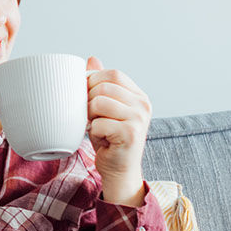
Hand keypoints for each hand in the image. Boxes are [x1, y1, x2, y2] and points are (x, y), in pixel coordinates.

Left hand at [85, 56, 150, 204]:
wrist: (120, 171)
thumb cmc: (110, 140)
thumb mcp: (104, 109)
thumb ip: (101, 85)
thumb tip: (92, 59)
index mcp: (139, 96)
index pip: (114, 74)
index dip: (94, 81)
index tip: (87, 96)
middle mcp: (143, 105)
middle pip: (105, 86)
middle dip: (89, 99)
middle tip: (90, 116)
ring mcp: (139, 119)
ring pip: (99, 102)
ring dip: (90, 115)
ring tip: (95, 126)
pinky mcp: (131, 135)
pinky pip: (99, 123)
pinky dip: (93, 131)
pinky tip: (101, 139)